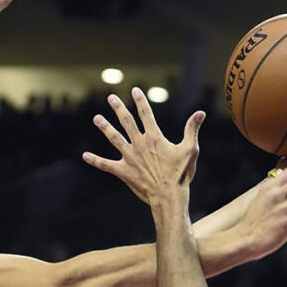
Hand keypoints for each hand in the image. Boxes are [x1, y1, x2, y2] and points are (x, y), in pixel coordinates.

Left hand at [82, 87, 203, 203]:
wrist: (169, 196)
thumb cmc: (181, 174)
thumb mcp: (190, 149)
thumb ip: (192, 129)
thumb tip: (201, 113)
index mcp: (155, 138)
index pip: (146, 114)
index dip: (140, 101)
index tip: (134, 90)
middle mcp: (140, 144)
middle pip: (126, 122)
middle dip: (118, 108)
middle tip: (111, 98)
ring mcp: (130, 157)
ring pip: (114, 138)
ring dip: (105, 127)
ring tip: (96, 118)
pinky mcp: (124, 172)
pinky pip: (106, 165)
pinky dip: (96, 161)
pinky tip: (85, 156)